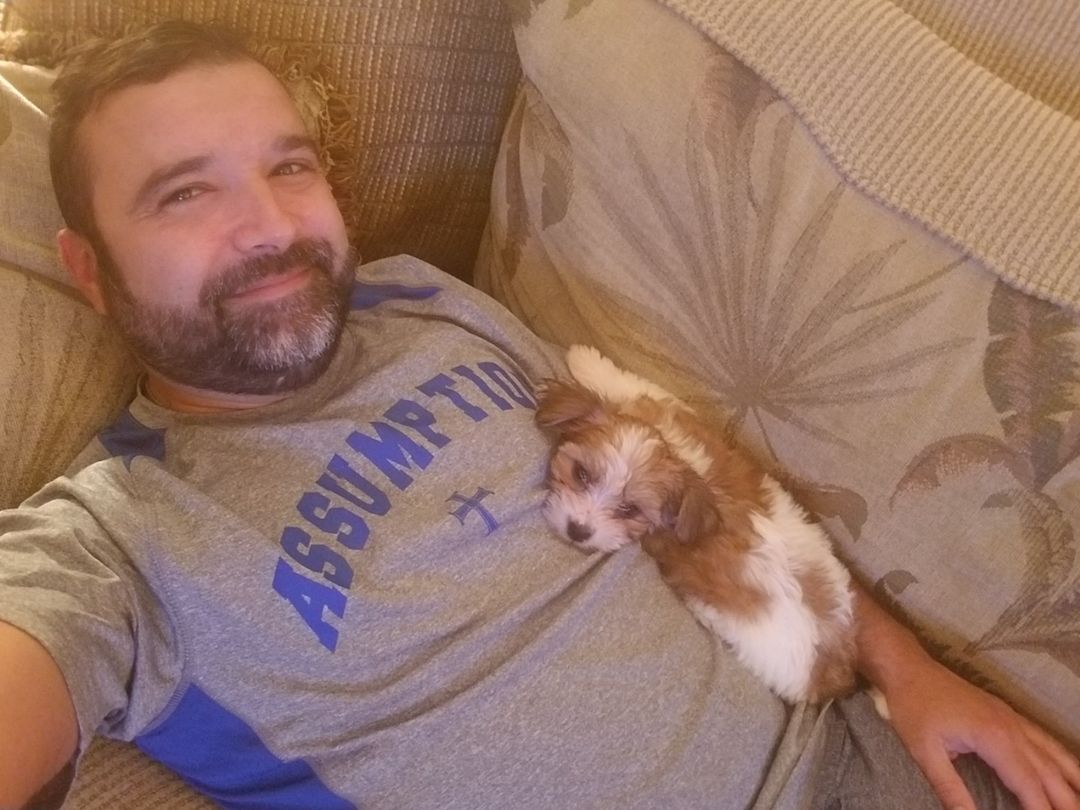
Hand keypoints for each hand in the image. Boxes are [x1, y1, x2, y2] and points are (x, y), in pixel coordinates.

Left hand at [880, 652, 1079, 809]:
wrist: (908, 668)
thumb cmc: (912, 708)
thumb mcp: (925, 752)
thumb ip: (950, 789)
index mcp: (994, 738)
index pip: (1029, 783)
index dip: (1041, 809)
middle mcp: (1011, 727)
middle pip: (1049, 771)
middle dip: (1065, 801)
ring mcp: (1011, 718)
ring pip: (1053, 753)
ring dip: (1071, 780)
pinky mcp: (1006, 713)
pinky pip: (1043, 738)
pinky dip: (1062, 757)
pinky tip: (1067, 770)